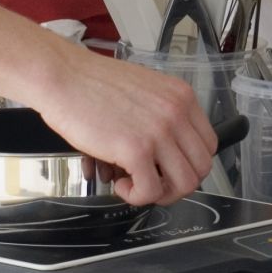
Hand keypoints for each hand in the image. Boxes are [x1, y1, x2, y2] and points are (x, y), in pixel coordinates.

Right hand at [29, 46, 215, 206]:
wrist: (64, 76)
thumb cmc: (92, 84)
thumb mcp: (143, 91)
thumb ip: (161, 117)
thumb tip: (163, 156)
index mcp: (181, 97)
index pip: (207, 144)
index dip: (187, 164)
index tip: (167, 169)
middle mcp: (177, 112)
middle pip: (201, 167)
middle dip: (176, 184)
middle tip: (151, 183)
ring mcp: (159, 131)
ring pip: (184, 184)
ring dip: (159, 193)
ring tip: (135, 184)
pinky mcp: (136, 150)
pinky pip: (151, 191)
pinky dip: (136, 196)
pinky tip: (119, 183)